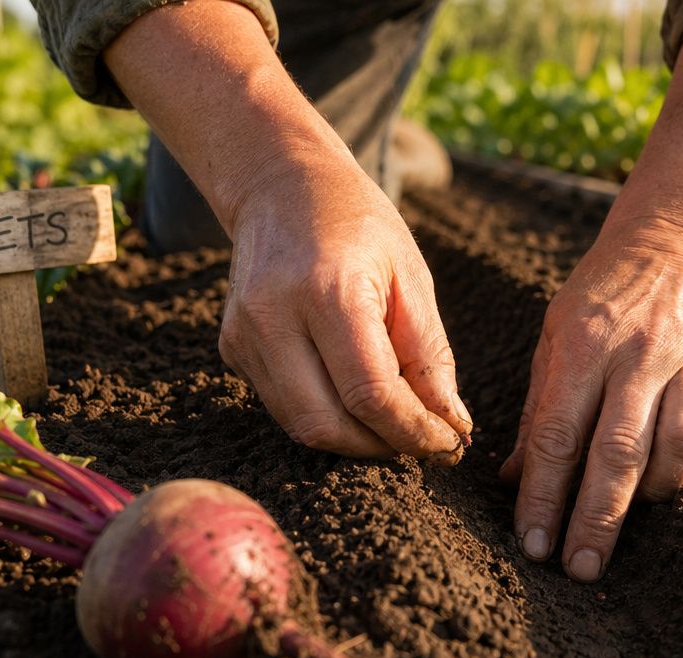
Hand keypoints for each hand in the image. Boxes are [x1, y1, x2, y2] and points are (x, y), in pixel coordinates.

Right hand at [219, 154, 471, 462]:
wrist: (280, 185)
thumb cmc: (358, 226)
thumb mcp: (411, 277)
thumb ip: (430, 355)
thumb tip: (451, 425)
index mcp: (326, 292)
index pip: (370, 393)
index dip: (413, 431)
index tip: (448, 443)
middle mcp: (273, 318)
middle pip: (326, 425)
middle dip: (382, 447)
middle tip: (423, 442)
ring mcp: (243, 336)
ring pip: (301, 426)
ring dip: (355, 439)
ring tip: (394, 422)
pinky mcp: (231, 349)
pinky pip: (283, 406)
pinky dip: (326, 414)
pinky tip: (353, 392)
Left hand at [500, 218, 682, 581]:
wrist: (672, 240)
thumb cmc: (600, 299)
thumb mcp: (551, 338)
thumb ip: (536, 410)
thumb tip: (513, 480)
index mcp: (583, 343)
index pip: (558, 435)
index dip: (545, 496)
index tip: (534, 545)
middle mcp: (641, 351)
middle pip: (619, 451)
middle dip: (597, 519)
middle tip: (580, 569)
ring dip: (657, 488)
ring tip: (635, 505)